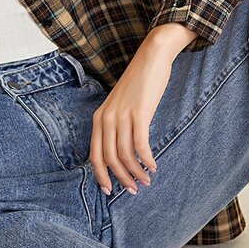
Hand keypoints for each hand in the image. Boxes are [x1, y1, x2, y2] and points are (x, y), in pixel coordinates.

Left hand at [89, 41, 176, 195]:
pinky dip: (146, 159)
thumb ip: (117, 125)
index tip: (109, 190)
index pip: (94, 155)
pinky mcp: (139, 113)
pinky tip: (153, 166)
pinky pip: (140, 144)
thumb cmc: (139, 83)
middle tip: (133, 190)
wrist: (151, 57)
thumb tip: (123, 152)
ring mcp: (122, 116)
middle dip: (121, 179)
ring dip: (136, 172)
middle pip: (109, 159)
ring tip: (146, 181)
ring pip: (124, 154)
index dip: (101, 176)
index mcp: (99, 118)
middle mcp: (107, 119)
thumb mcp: (121, 105)